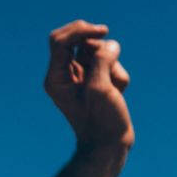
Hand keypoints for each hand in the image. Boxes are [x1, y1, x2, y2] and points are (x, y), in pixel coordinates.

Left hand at [44, 19, 133, 157]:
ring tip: (116, 88)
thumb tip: (110, 44)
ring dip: (113, 65)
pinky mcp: (97, 80)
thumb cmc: (102, 121)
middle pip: (78, 41)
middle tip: (111, 56)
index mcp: (56, 77)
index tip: (102, 31)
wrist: (111, 145)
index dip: (80, 31)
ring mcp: (81, 77)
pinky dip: (118, 74)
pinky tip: (120, 93)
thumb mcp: (100, 89)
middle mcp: (65, 75)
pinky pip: (110, 64)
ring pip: (97, 51)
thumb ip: (102, 61)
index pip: (60, 41)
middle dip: (99, 48)